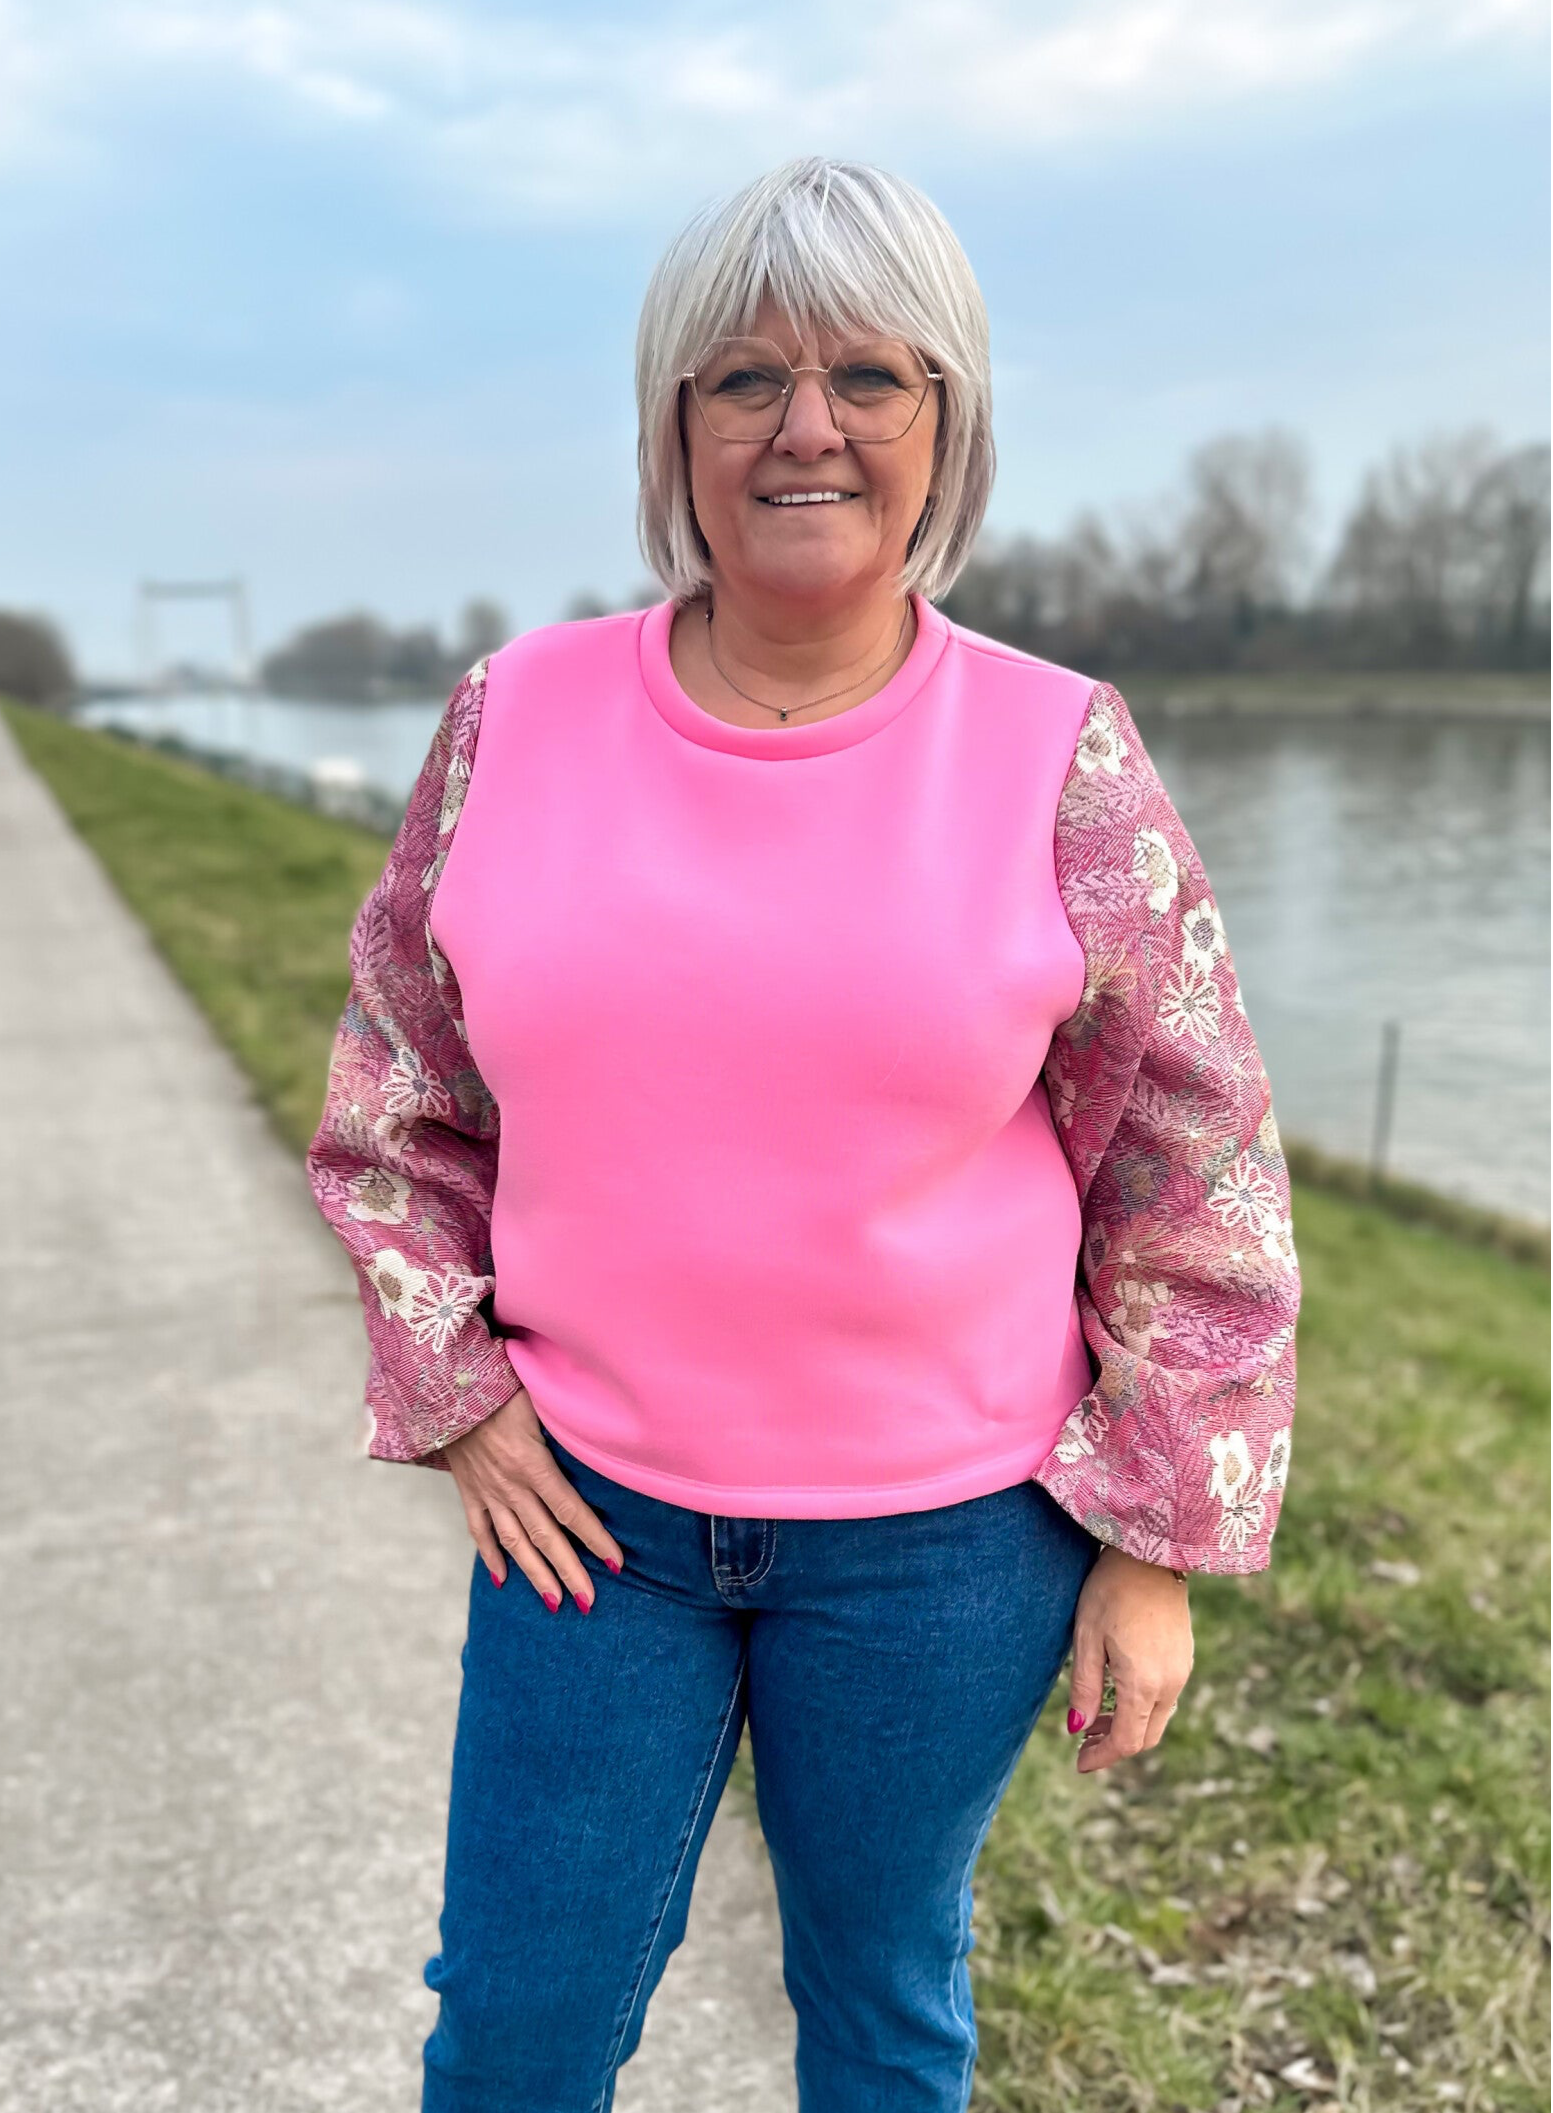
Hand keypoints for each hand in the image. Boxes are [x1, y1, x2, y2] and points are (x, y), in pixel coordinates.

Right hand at [441, 1385, 625, 1612]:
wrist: (444, 1383)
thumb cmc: (502, 1384)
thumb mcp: (541, 1399)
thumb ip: (569, 1421)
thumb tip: (603, 1430)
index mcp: (533, 1463)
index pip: (571, 1510)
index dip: (595, 1538)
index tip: (615, 1562)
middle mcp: (510, 1485)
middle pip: (546, 1536)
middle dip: (569, 1571)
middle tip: (588, 1602)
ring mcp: (487, 1491)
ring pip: (514, 1542)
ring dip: (536, 1575)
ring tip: (555, 1603)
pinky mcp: (468, 1489)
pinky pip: (478, 1529)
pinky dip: (490, 1556)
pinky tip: (502, 1579)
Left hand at [1066, 1545, 1193, 1773]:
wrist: (1151, 1553)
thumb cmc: (1111, 1590)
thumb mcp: (1087, 1638)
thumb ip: (1083, 1687)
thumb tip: (1076, 1729)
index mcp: (1144, 1683)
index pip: (1127, 1742)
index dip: (1101, 1757)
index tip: (1078, 1763)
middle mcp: (1170, 1683)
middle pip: (1146, 1736)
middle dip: (1115, 1745)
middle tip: (1083, 1741)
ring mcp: (1182, 1671)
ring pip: (1157, 1718)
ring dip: (1129, 1726)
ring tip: (1095, 1718)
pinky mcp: (1185, 1657)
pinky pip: (1166, 1698)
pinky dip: (1142, 1707)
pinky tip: (1118, 1693)